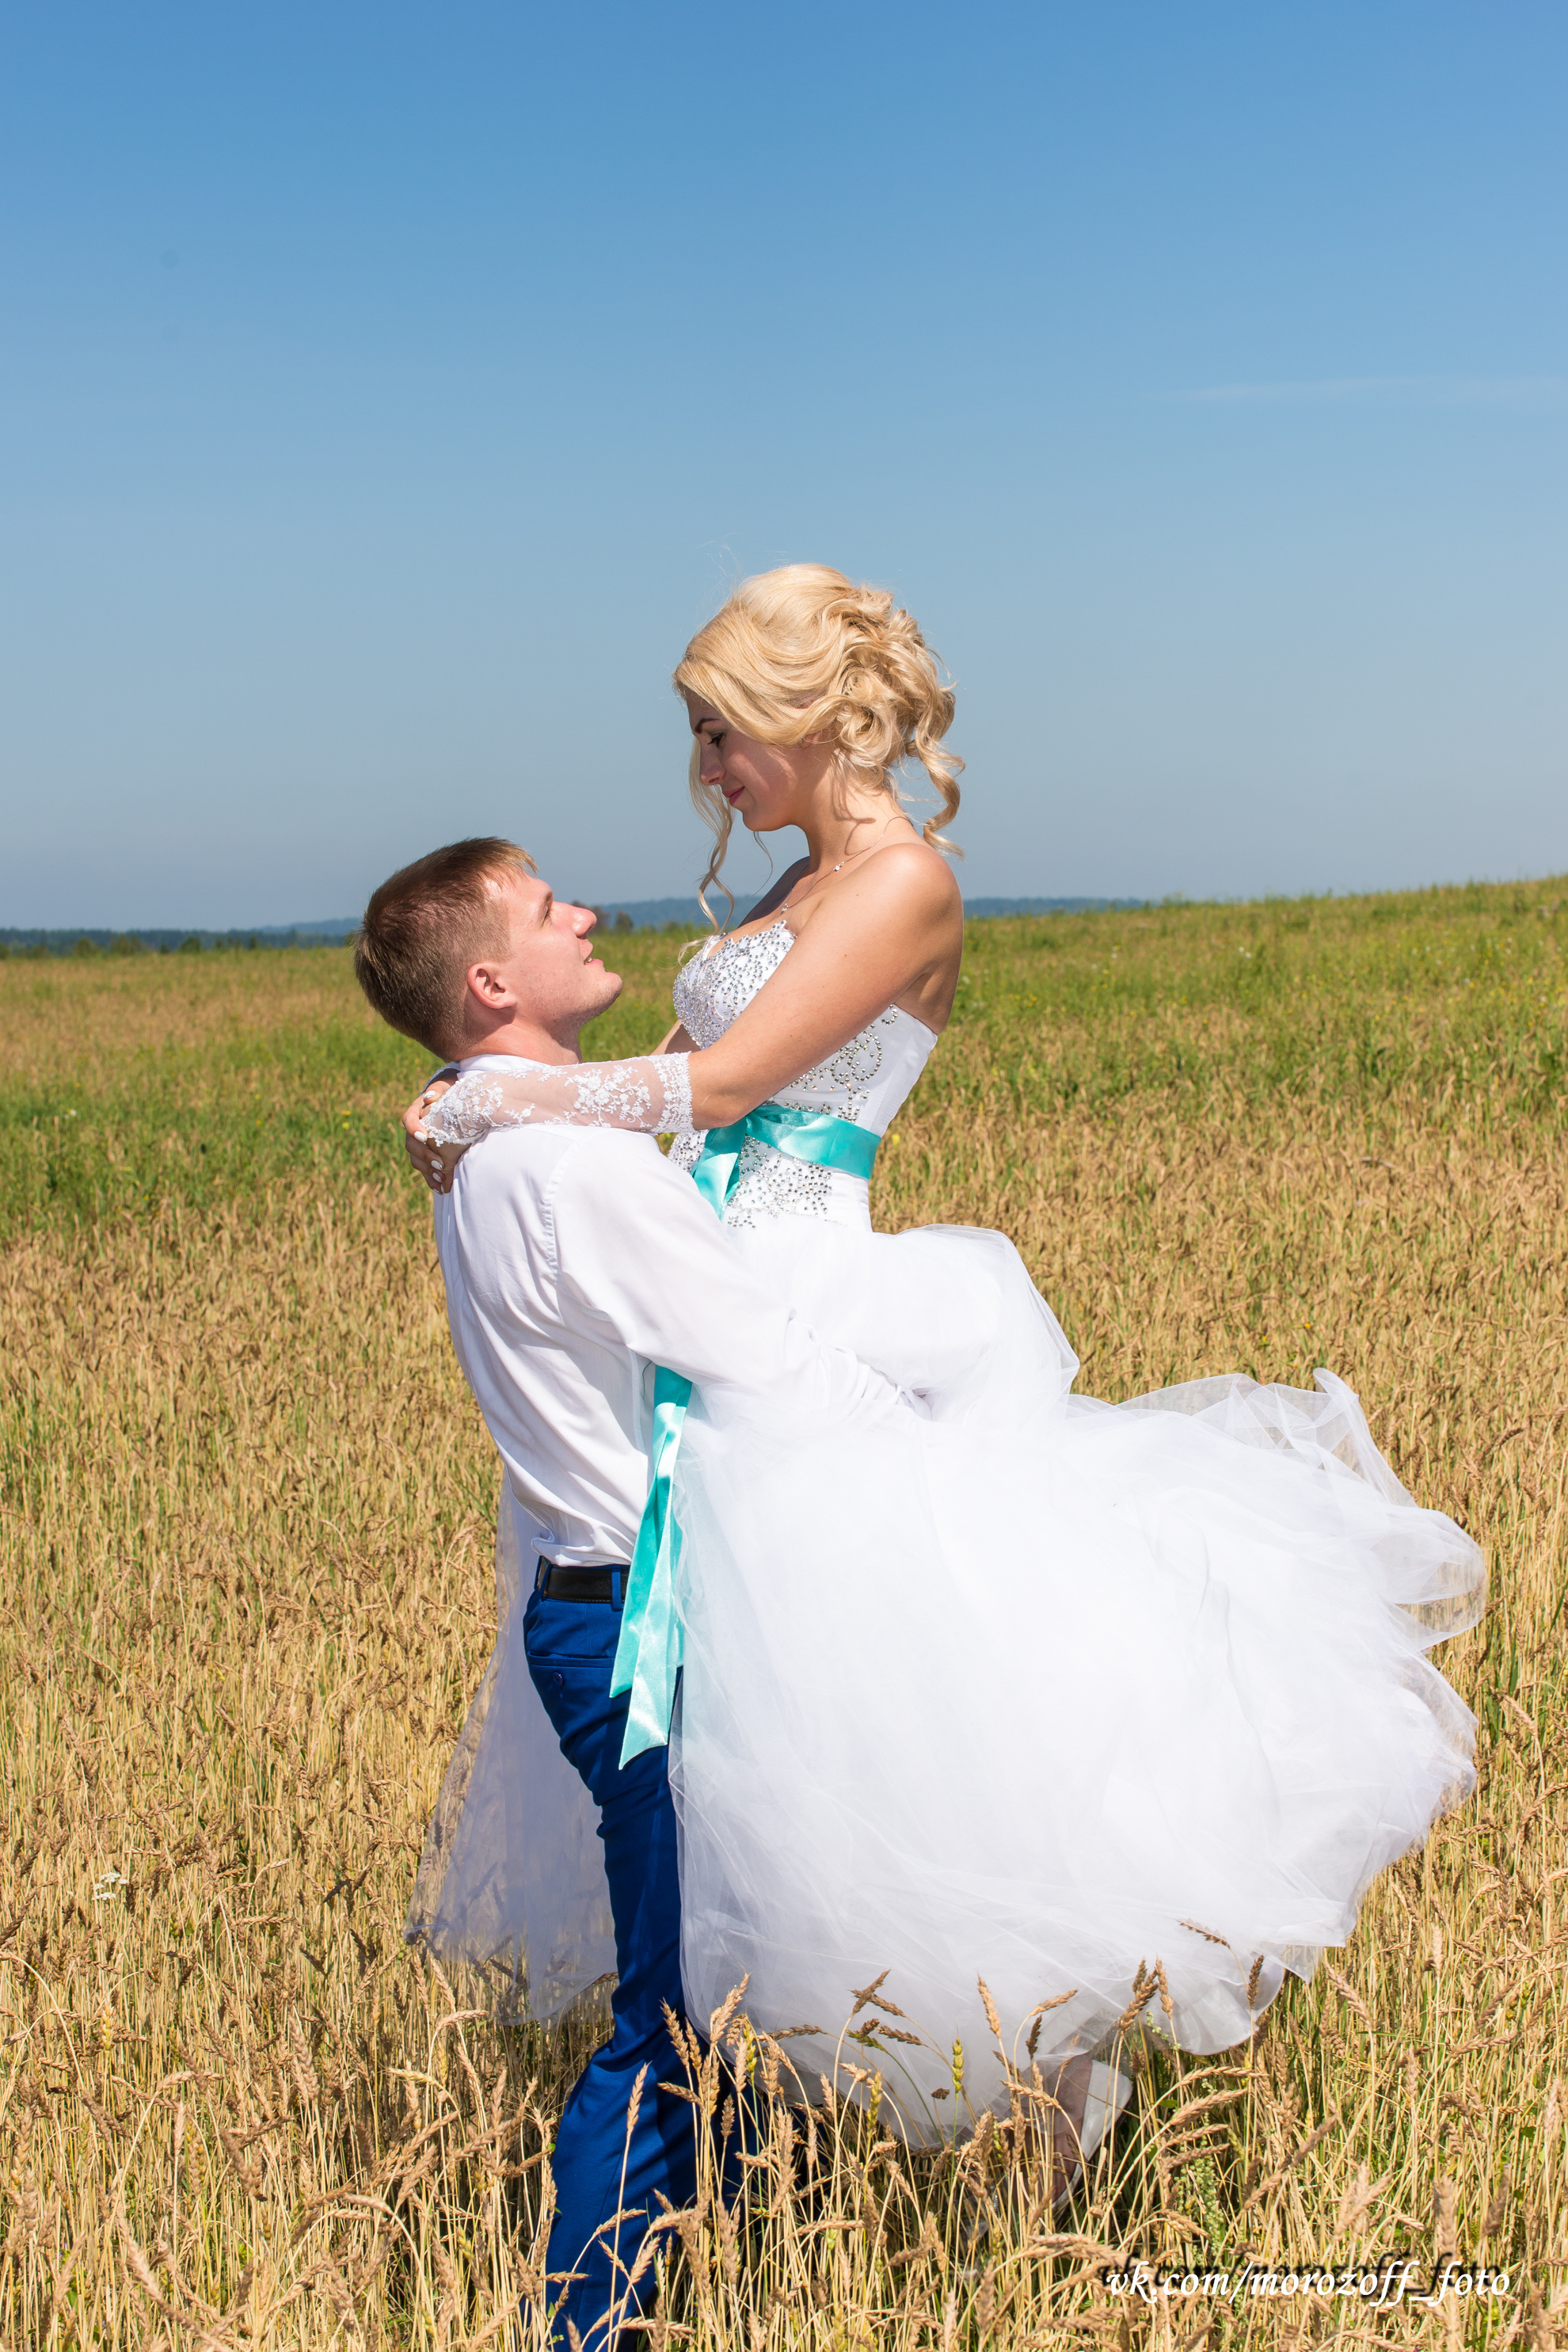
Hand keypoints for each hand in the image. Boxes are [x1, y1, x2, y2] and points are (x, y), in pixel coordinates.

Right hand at [402, 1076, 467, 1194]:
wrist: (453, 1100)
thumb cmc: (450, 1092)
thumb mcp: (445, 1088)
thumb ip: (437, 1091)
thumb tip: (429, 1096)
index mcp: (416, 1112)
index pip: (408, 1119)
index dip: (413, 1129)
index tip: (424, 1136)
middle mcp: (414, 1129)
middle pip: (411, 1144)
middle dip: (425, 1155)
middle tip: (440, 1163)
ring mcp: (418, 1143)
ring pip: (415, 1159)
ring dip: (428, 1170)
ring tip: (441, 1178)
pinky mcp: (426, 1154)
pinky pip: (424, 1169)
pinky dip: (431, 1178)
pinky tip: (440, 1187)